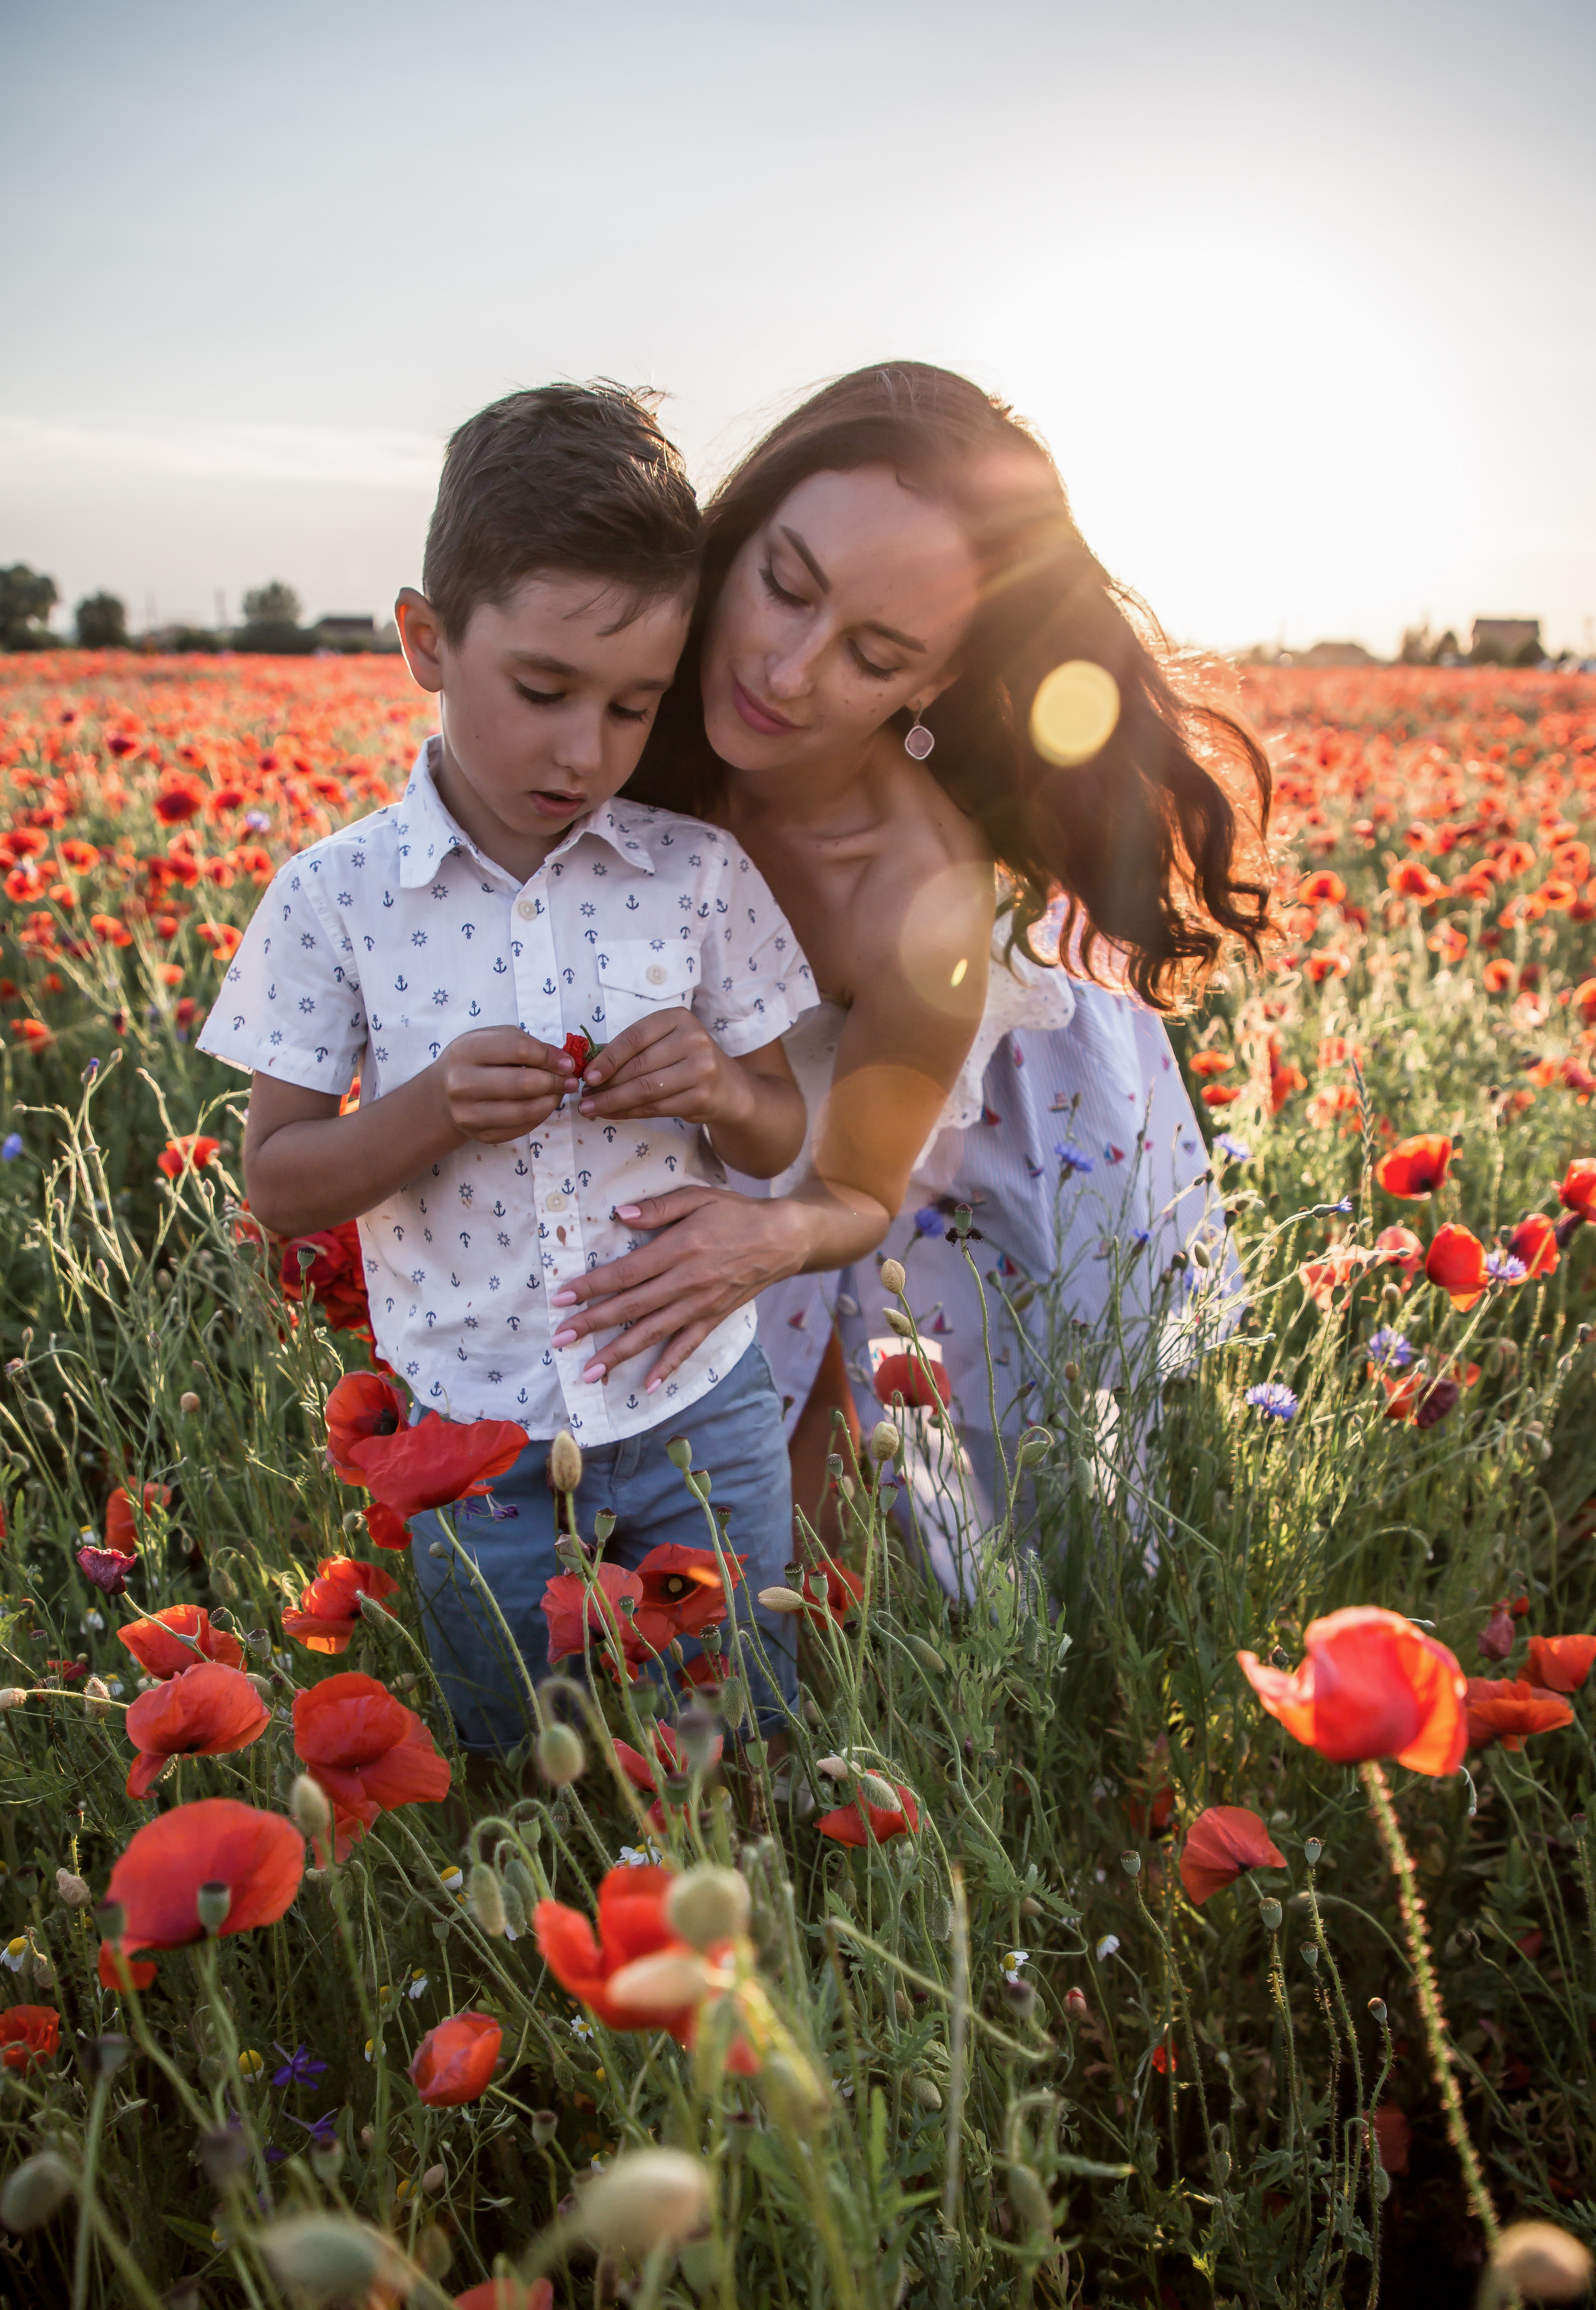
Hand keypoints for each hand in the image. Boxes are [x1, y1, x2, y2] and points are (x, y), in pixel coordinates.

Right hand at [434, 1026, 573, 1144]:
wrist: (442, 1093)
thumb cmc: (475, 1059)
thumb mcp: (493, 1039)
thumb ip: (527, 1044)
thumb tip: (564, 1062)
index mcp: (466, 1050)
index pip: (519, 1050)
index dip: (550, 1056)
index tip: (567, 1062)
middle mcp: (462, 1083)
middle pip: (523, 1084)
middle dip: (555, 1081)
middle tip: (569, 1080)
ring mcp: (469, 1113)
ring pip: (525, 1111)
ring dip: (551, 1101)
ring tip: (559, 1092)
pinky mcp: (480, 1135)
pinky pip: (522, 1128)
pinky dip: (540, 1116)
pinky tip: (543, 1104)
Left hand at [548, 1185, 806, 1388]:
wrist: (783, 1238)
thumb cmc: (736, 1213)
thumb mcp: (698, 1197)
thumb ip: (658, 1207)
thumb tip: (621, 1215)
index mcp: (679, 1248)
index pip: (625, 1273)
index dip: (591, 1287)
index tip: (562, 1299)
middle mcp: (687, 1281)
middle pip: (631, 1307)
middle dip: (592, 1325)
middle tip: (560, 1339)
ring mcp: (701, 1304)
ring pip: (653, 1333)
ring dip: (619, 1354)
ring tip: (590, 1372)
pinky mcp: (715, 1318)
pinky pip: (687, 1347)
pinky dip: (668, 1368)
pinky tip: (648, 1386)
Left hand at [577, 1009, 747, 1128]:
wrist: (728, 1087)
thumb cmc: (686, 1061)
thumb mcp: (665, 1043)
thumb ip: (633, 1049)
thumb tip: (588, 1067)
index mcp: (679, 1018)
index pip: (635, 1036)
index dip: (607, 1057)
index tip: (587, 1075)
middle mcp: (694, 1040)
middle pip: (638, 1066)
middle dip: (606, 1084)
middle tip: (583, 1096)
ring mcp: (701, 1069)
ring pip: (644, 1090)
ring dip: (612, 1101)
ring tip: (590, 1108)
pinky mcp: (701, 1097)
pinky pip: (655, 1108)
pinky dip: (628, 1113)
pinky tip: (612, 1114)